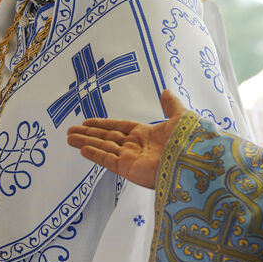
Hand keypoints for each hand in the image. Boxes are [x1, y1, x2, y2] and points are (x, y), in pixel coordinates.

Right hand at [67, 89, 187, 187]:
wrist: (194, 161)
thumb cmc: (189, 140)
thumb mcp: (181, 117)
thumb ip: (171, 106)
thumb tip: (166, 91)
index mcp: (146, 134)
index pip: (119, 128)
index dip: (103, 125)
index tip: (87, 122)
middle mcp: (136, 147)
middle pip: (106, 138)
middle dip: (88, 134)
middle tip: (70, 131)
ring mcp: (131, 159)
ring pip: (103, 148)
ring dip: (86, 142)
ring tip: (68, 138)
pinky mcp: (129, 169)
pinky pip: (108, 160)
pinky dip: (95, 154)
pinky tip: (82, 149)